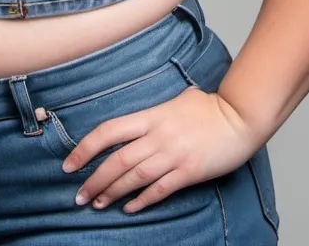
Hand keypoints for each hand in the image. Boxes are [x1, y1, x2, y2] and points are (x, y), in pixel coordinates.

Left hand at [61, 86, 257, 213]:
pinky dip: (141, 201)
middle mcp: (157, 136)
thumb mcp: (178, 99)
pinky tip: (128, 209)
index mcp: (150, 117)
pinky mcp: (189, 172)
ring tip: (96, 204)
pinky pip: (159, 189)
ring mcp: (173, 155)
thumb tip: (146, 117)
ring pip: (134, 178)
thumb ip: (157, 111)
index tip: (70, 164)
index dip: (85, 148)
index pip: (109, 131)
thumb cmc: (210, 107)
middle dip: (94, 180)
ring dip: (112, 193)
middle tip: (78, 195)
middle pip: (117, 161)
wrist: (239, 117)